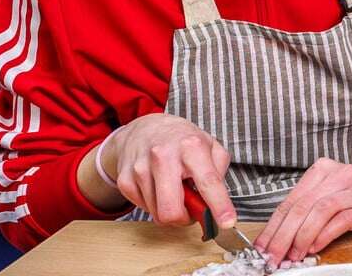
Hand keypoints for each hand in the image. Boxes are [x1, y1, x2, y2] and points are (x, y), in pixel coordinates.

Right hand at [104, 113, 233, 226]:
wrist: (144, 129)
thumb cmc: (181, 139)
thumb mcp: (210, 144)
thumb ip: (219, 171)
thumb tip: (219, 200)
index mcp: (191, 146)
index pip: (208, 181)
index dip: (219, 205)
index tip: (226, 223)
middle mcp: (164, 156)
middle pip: (172, 210)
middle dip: (185, 219)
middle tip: (191, 210)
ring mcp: (141, 169)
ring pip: (158, 214)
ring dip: (170, 210)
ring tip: (174, 191)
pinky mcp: (126, 180)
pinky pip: (144, 209)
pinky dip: (155, 205)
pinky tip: (159, 188)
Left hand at [253, 159, 351, 264]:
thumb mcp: (327, 197)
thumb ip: (305, 212)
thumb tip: (276, 239)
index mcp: (322, 169)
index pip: (291, 200)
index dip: (273, 226)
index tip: (262, 248)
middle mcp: (339, 174)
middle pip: (302, 206)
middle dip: (283, 236)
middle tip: (273, 257)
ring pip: (319, 212)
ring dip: (301, 238)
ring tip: (293, 256)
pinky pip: (340, 221)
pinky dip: (323, 236)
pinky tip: (314, 248)